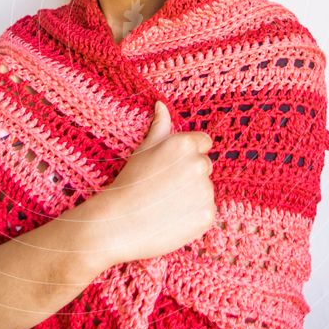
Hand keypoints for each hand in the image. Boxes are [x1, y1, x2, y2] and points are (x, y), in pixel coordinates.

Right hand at [95, 101, 215, 264]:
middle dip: (190, 174)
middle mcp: (200, 165)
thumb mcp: (142, 150)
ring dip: (192, 195)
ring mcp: (205, 191)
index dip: (188, 154)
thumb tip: (161, 105)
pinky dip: (193, 215)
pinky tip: (172, 217)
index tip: (173, 167)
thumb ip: (159, 127)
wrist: (120, 223)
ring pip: (205, 190)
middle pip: (205, 166)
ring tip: (165, 204)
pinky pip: (206, 211)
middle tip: (164, 187)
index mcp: (185, 144)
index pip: (203, 142)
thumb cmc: (129, 183)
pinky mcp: (208, 215)